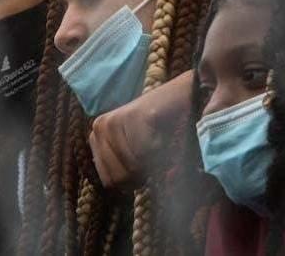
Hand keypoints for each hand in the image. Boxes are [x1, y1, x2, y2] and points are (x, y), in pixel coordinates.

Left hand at [89, 68, 193, 190]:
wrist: (187, 93)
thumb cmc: (163, 124)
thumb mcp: (134, 147)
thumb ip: (122, 166)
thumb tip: (121, 191)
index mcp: (97, 136)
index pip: (110, 182)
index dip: (133, 181)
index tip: (146, 162)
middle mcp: (100, 127)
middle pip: (119, 177)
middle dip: (142, 174)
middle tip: (155, 154)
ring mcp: (115, 120)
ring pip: (133, 167)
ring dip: (153, 162)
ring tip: (160, 142)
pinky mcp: (135, 116)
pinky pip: (148, 152)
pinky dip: (162, 150)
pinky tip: (165, 133)